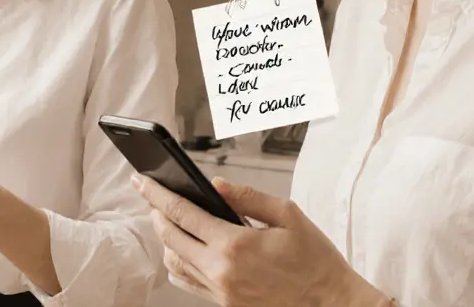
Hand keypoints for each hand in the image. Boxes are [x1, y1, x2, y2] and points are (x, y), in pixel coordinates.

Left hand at [133, 175, 390, 306]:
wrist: (333, 305)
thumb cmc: (316, 261)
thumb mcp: (289, 216)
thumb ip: (248, 197)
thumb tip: (217, 184)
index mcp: (235, 244)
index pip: (181, 213)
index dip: (156, 194)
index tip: (141, 180)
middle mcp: (221, 271)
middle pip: (169, 238)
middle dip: (155, 213)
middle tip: (152, 196)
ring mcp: (221, 292)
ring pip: (174, 263)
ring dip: (166, 239)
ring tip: (168, 220)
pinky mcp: (226, 305)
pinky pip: (188, 283)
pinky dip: (178, 264)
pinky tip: (183, 250)